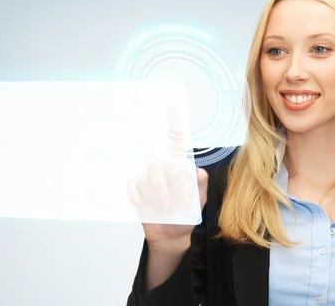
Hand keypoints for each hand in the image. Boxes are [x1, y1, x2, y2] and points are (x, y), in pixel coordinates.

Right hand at [126, 91, 208, 245]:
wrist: (170, 235)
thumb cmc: (187, 215)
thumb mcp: (198, 202)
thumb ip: (200, 185)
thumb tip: (197, 170)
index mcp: (180, 165)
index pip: (175, 138)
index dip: (172, 118)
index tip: (169, 99)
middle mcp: (164, 166)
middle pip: (159, 163)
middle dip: (163, 187)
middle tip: (168, 205)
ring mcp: (148, 176)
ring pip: (147, 177)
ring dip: (155, 197)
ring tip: (163, 209)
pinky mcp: (136, 186)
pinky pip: (134, 186)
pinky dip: (141, 199)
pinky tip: (147, 207)